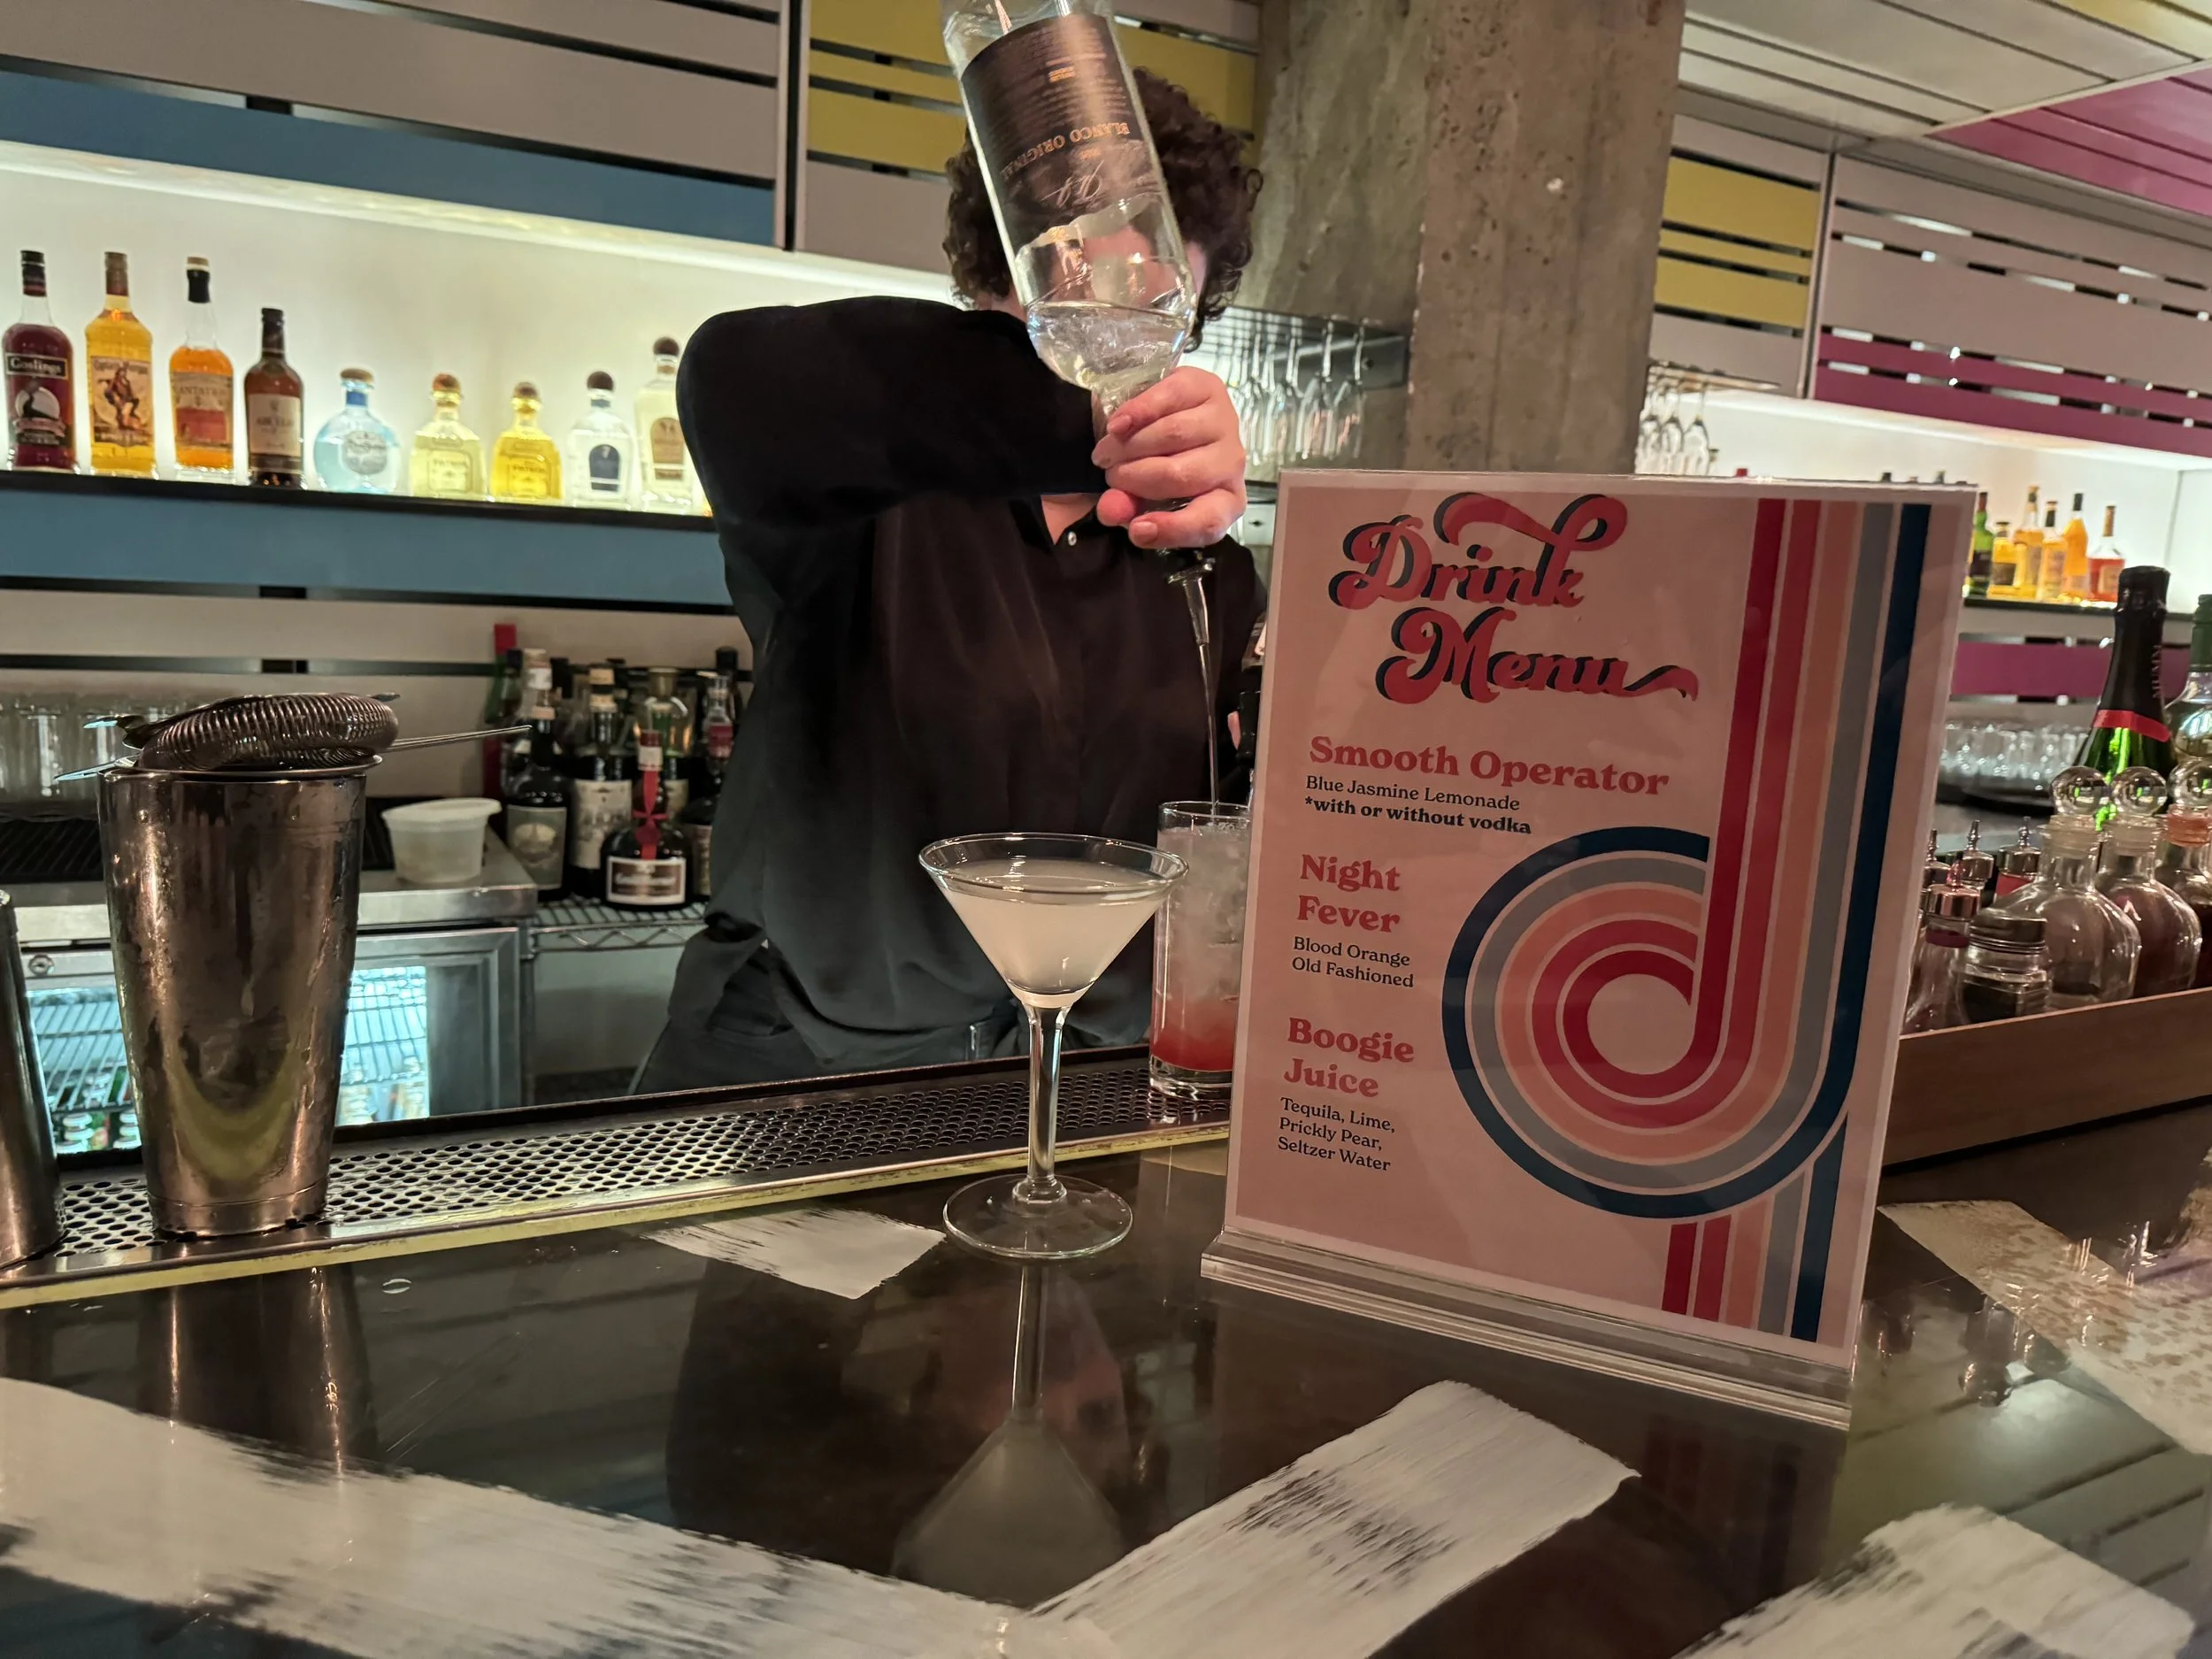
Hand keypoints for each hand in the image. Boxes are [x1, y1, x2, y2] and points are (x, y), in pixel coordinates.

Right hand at [1091, 366, 1246, 548]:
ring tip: (1107, 452)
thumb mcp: (1141, 495)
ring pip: (1173, 436)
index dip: (1172, 529)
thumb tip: (1109, 509)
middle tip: (1110, 475)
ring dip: (1128, 447)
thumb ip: (1125, 507)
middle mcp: (1232, 464)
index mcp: (1225, 501)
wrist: (1167, 416)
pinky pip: (1168, 399)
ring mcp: (1225, 423)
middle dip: (1133, 478)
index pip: (1208, 522)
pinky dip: (1136, 413)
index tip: (1136, 529)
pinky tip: (1117, 425)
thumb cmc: (1159, 464)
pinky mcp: (1208, 388)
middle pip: (1181, 475)